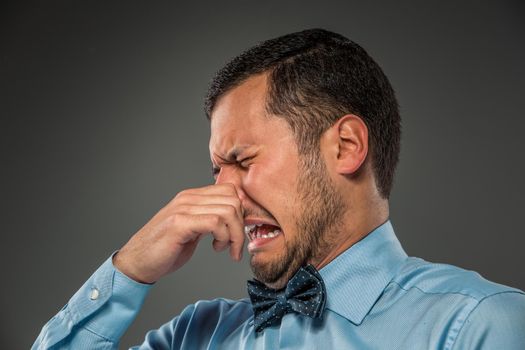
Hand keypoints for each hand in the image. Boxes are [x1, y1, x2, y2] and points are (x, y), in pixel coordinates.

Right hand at [113, 183, 244, 283]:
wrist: (137, 262)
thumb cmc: (165, 249)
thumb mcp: (193, 229)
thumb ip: (209, 219)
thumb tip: (235, 219)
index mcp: (192, 197)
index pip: (230, 191)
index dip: (240, 212)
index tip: (236, 232)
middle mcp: (188, 198)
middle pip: (233, 200)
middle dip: (240, 225)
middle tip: (234, 245)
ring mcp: (183, 209)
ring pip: (228, 211)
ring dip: (234, 234)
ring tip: (224, 248)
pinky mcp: (179, 224)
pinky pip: (215, 222)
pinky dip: (224, 238)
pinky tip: (217, 248)